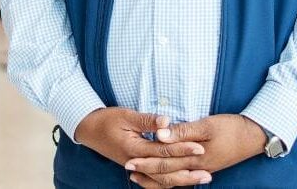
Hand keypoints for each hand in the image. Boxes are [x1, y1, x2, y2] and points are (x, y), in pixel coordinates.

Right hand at [74, 108, 209, 184]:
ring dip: (182, 180)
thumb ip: (147, 120)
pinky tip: (183, 180)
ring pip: (162, 180)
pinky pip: (155, 180)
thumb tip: (167, 121)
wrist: (89, 130)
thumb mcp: (125, 115)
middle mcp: (136, 162)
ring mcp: (136, 167)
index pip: (163, 151)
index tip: (200, 147)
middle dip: (188, 171)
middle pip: (165, 171)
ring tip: (202, 177)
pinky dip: (169, 182)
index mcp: (134, 149)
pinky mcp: (136, 167)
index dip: (183, 149)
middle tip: (208, 171)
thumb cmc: (107, 119)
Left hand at [125, 114, 266, 187]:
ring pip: (173, 178)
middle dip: (146, 170)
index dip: (146, 161)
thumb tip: (161, 134)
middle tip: (127, 168)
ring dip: (155, 177)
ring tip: (138, 176)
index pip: (165, 162)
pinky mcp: (206, 166)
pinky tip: (163, 175)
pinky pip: (183, 176)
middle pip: (166, 172)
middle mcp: (197, 167)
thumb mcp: (207, 125)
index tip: (129, 159)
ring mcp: (202, 169)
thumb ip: (183, 131)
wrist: (254, 136)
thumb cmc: (232, 128)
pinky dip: (170, 177)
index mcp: (195, 157)